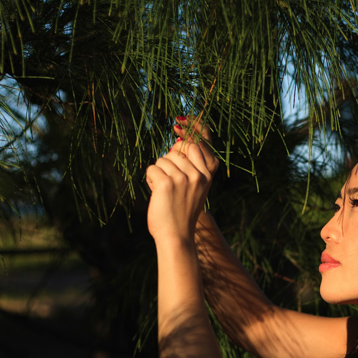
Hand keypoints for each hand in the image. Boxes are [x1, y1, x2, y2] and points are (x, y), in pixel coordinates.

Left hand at [145, 117, 220, 243]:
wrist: (177, 237)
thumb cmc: (182, 212)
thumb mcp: (195, 187)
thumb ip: (190, 165)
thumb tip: (179, 139)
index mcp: (207, 175)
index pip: (199, 142)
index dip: (190, 128)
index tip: (180, 121)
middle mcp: (198, 174)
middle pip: (176, 151)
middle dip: (168, 164)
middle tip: (171, 185)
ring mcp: (183, 178)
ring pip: (162, 160)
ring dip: (158, 174)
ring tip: (165, 193)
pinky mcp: (167, 183)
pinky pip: (152, 169)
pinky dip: (150, 181)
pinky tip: (158, 195)